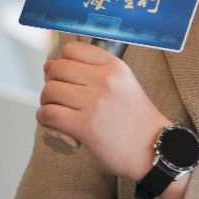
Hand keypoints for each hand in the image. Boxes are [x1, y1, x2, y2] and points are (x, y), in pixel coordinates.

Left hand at [38, 40, 169, 180]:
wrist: (153, 149)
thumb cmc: (134, 119)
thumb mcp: (122, 84)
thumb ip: (90, 72)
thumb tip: (48, 65)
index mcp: (115, 66)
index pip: (71, 49)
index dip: (61, 62)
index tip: (65, 77)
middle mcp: (105, 80)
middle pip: (57, 69)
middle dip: (51, 83)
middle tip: (59, 98)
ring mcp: (95, 102)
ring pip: (50, 91)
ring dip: (47, 102)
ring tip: (57, 111)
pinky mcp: (86, 126)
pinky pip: (49, 114)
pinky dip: (44, 119)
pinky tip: (53, 124)